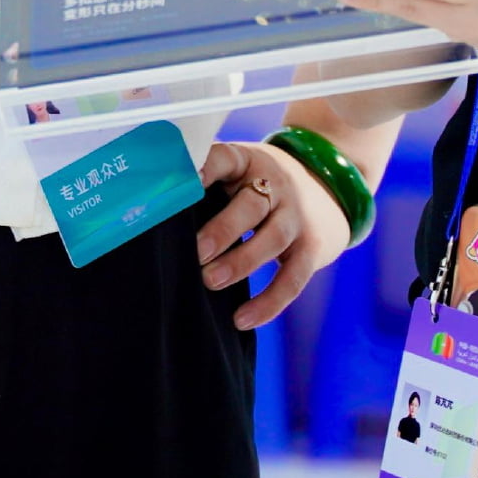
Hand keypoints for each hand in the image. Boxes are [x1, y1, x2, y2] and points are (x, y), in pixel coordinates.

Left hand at [195, 139, 353, 329]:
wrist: (329, 182)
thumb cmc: (259, 184)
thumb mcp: (238, 170)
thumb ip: (206, 182)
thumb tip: (149, 206)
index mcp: (248, 161)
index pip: (226, 158)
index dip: (206, 168)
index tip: (186, 184)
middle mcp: (276, 184)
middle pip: (252, 204)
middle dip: (224, 229)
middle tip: (197, 252)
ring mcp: (296, 216)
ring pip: (273, 238)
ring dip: (242, 262)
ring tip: (210, 281)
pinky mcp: (312, 247)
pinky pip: (293, 278)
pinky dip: (269, 302)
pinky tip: (242, 320)